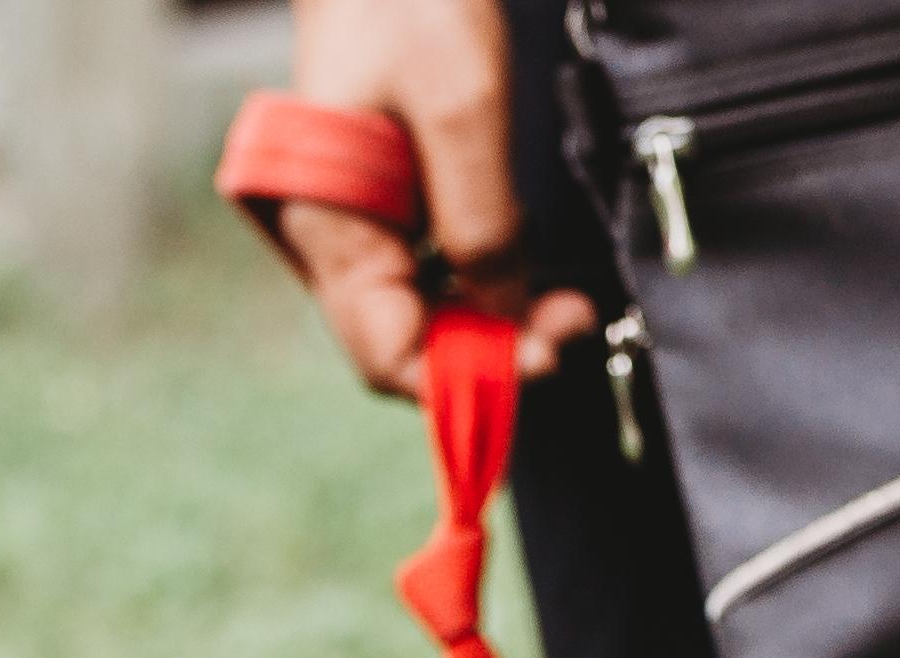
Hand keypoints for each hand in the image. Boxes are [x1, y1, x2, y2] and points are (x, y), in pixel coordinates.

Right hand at [271, 0, 604, 400]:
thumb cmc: (408, 2)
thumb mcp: (461, 110)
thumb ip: (484, 224)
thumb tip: (507, 316)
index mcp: (326, 228)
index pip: (387, 353)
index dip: (464, 378)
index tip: (544, 362)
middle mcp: (331, 242)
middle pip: (407, 344)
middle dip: (492, 351)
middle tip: (572, 325)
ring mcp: (357, 227)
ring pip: (424, 314)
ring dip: (495, 323)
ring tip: (564, 304)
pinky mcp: (385, 207)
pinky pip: (430, 272)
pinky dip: (483, 284)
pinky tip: (529, 273)